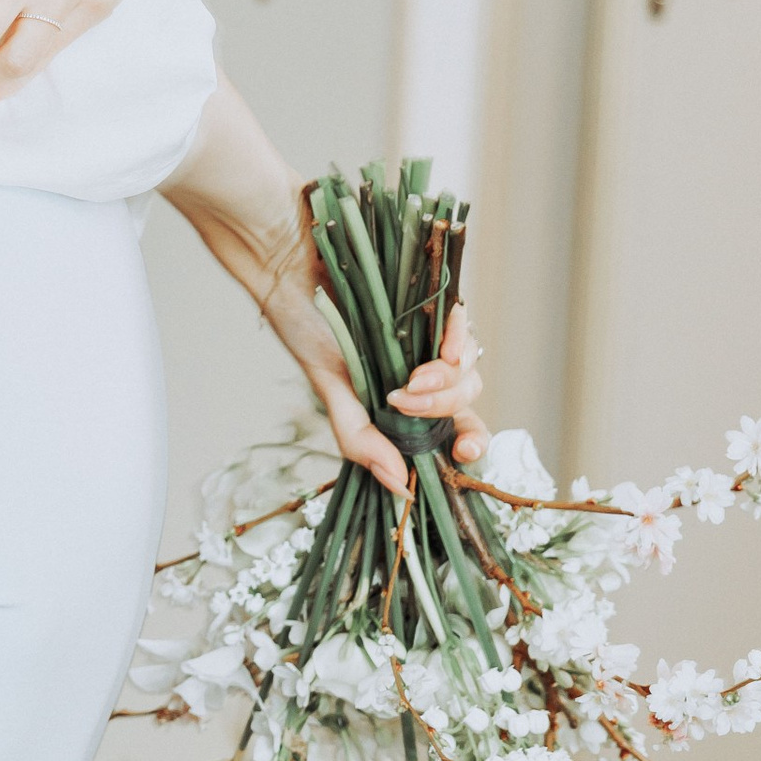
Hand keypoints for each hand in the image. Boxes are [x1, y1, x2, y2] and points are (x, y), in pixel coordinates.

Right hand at [270, 265, 490, 497]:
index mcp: (405, 397)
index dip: (471, 442)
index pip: (455, 426)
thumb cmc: (307, 331)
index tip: (463, 452)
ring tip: (413, 378)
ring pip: (468, 366)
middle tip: (402, 401)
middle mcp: (424, 367)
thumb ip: (362, 440)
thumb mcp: (332, 394)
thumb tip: (399, 487)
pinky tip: (446, 350)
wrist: (289, 274)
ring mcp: (429, 333)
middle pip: (465, 399)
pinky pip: (462, 323)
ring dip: (446, 381)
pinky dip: (459, 339)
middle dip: (441, 409)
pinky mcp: (429, 298)